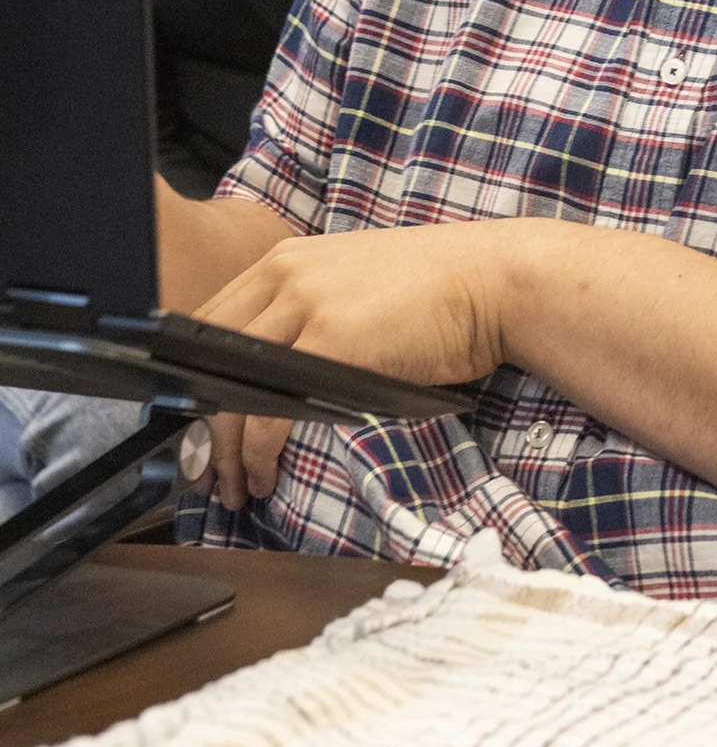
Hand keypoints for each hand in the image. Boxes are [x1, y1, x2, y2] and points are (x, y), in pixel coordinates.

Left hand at [186, 221, 507, 511]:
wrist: (492, 279)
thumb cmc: (437, 291)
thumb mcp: (354, 288)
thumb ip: (309, 314)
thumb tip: (273, 372)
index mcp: (287, 260)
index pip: (209, 324)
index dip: (193, 382)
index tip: (198, 425)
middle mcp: (286, 274)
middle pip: (208, 358)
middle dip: (198, 423)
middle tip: (204, 468)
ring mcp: (307, 302)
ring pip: (232, 388)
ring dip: (224, 450)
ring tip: (236, 486)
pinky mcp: (332, 339)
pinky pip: (271, 407)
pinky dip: (259, 450)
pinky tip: (266, 473)